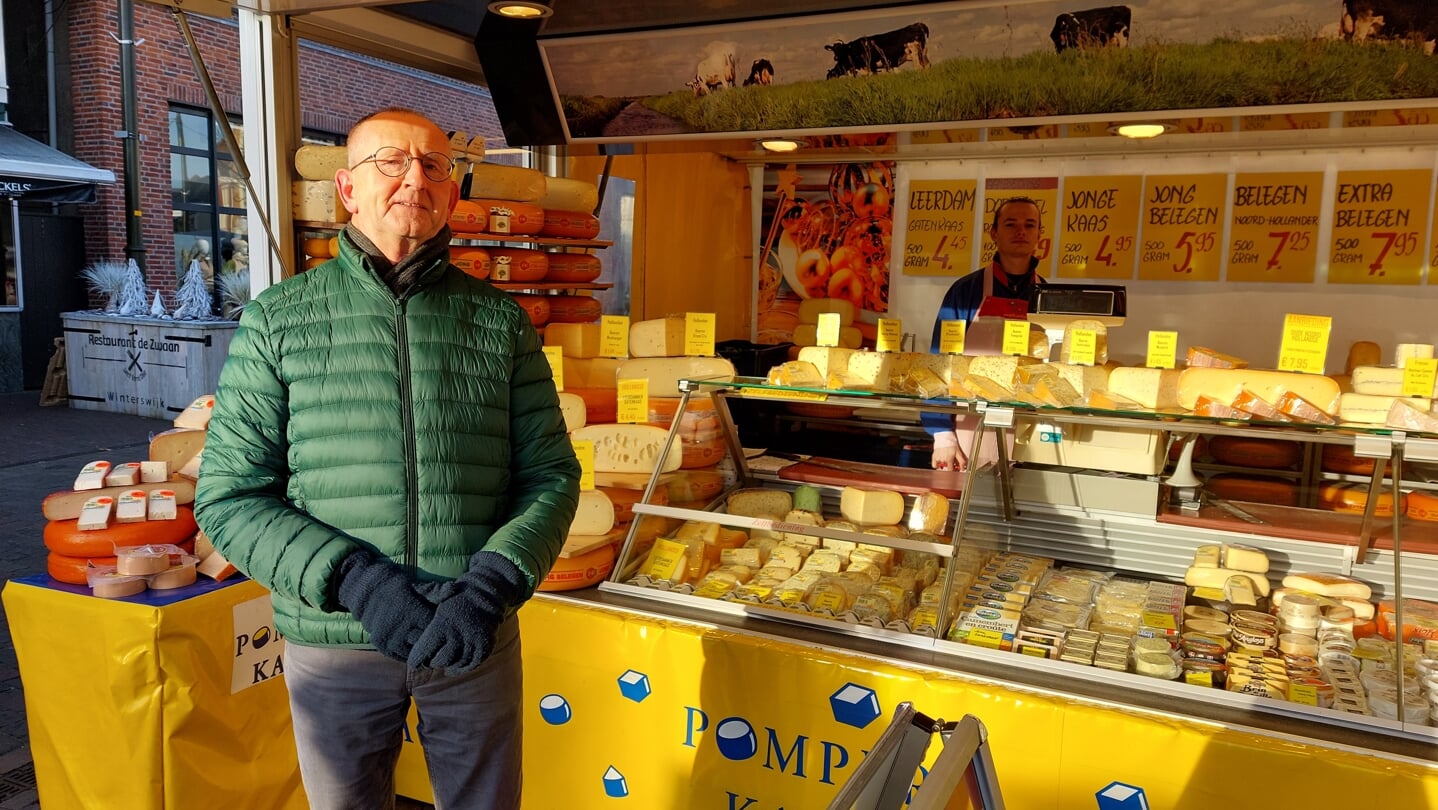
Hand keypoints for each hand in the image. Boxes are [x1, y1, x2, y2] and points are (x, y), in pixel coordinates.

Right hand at [336, 551, 443, 661]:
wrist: (366, 590)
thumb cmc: (397, 587)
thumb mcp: (416, 586)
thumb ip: (436, 592)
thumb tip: (454, 589)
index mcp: (412, 611)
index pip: (435, 628)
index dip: (442, 629)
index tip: (448, 629)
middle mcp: (399, 626)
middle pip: (425, 642)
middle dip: (433, 641)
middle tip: (441, 641)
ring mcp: (388, 636)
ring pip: (413, 652)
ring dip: (421, 651)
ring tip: (429, 648)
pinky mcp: (380, 644)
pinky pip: (399, 656)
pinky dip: (408, 654)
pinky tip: (415, 650)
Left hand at [408, 551, 526, 673]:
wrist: (487, 591)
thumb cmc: (456, 597)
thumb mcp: (437, 603)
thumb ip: (424, 624)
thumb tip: (414, 637)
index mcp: (442, 624)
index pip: (424, 652)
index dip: (417, 660)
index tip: (414, 662)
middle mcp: (458, 634)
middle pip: (441, 661)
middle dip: (432, 663)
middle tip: (429, 662)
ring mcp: (474, 641)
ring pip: (457, 663)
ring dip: (448, 666)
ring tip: (442, 666)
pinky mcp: (486, 645)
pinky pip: (473, 664)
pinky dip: (463, 668)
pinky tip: (455, 668)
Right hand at [931, 430, 963, 470]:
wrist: (944, 437)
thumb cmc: (952, 443)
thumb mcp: (958, 452)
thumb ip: (961, 461)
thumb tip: (963, 468)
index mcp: (949, 459)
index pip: (950, 470)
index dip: (953, 470)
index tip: (954, 469)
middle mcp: (942, 460)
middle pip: (946, 469)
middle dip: (949, 467)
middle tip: (951, 463)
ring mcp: (938, 458)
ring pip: (941, 467)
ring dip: (944, 465)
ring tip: (946, 460)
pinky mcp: (934, 456)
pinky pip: (934, 465)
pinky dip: (937, 465)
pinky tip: (940, 462)